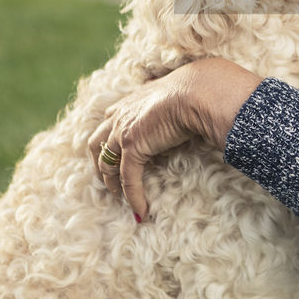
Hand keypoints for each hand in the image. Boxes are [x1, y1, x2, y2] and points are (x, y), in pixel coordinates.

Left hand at [87, 58, 262, 220]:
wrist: (200, 91)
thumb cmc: (199, 87)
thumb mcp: (180, 86)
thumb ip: (173, 90)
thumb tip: (183, 88)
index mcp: (132, 100)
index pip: (111, 119)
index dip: (110, 137)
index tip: (115, 151)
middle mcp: (122, 115)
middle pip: (97, 142)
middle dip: (100, 161)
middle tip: (109, 178)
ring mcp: (124, 132)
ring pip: (106, 164)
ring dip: (112, 183)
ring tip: (120, 197)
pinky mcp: (133, 148)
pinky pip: (128, 180)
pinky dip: (133, 197)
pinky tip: (141, 211)